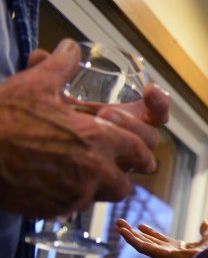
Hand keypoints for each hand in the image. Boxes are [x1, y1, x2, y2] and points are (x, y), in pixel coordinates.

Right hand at [0, 39, 170, 217]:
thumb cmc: (2, 116)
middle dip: (124, 171)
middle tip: (114, 161)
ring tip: (87, 167)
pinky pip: (78, 206)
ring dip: (102, 184)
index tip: (141, 151)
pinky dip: (75, 194)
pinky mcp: (56, 209)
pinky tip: (61, 178)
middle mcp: (94, 170)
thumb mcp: (34, 85)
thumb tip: (68, 49)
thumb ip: (60, 66)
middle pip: (129, 180)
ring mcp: (75, 193)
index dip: (143, 149)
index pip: (143, 149)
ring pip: (106, 195)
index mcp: (98, 138)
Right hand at [116, 218, 207, 257]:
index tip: (141, 225)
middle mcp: (166, 251)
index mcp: (176, 248)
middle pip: (146, 240)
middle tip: (121, 223)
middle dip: (134, 232)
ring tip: (118, 225)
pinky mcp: (158, 255)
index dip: (150, 232)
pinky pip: (142, 247)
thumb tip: (205, 221)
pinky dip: (131, 239)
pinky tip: (122, 232)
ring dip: (129, 234)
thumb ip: (205, 230)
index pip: (159, 239)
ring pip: (141, 243)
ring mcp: (161, 254)